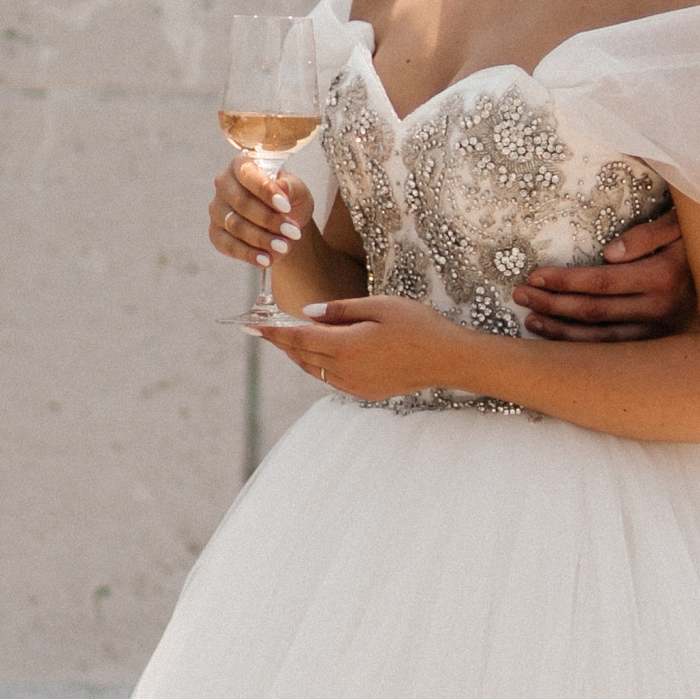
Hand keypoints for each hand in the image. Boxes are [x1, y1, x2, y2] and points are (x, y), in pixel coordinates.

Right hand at [209, 153, 310, 268]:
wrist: (286, 223)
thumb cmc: (289, 199)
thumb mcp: (298, 191)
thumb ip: (291, 187)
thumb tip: (280, 187)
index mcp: (241, 165)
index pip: (247, 174)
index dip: (265, 190)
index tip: (286, 206)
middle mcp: (224, 184)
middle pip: (241, 203)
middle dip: (269, 219)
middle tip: (293, 232)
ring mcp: (217, 209)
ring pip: (235, 225)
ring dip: (262, 238)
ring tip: (285, 247)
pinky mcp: (216, 233)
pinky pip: (228, 245)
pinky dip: (249, 254)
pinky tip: (267, 259)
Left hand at [255, 293, 468, 400]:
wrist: (448, 359)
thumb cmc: (417, 325)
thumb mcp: (379, 306)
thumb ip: (340, 310)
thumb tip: (309, 313)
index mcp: (346, 346)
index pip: (298, 338)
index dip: (273, 332)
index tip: (251, 326)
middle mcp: (345, 370)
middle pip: (302, 356)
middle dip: (282, 342)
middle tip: (264, 328)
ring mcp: (354, 384)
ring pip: (314, 369)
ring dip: (299, 354)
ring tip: (288, 338)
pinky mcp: (365, 392)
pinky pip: (331, 378)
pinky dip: (318, 365)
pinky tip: (320, 352)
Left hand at [513, 208, 694, 341]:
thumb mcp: (684, 224)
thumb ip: (649, 233)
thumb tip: (610, 253)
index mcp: (664, 276)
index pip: (601, 282)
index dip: (565, 281)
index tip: (534, 275)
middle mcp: (662, 310)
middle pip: (594, 312)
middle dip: (553, 304)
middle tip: (520, 294)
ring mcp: (662, 333)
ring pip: (601, 341)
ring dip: (562, 331)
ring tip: (531, 319)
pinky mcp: (662, 347)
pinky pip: (616, 353)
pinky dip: (584, 350)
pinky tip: (560, 340)